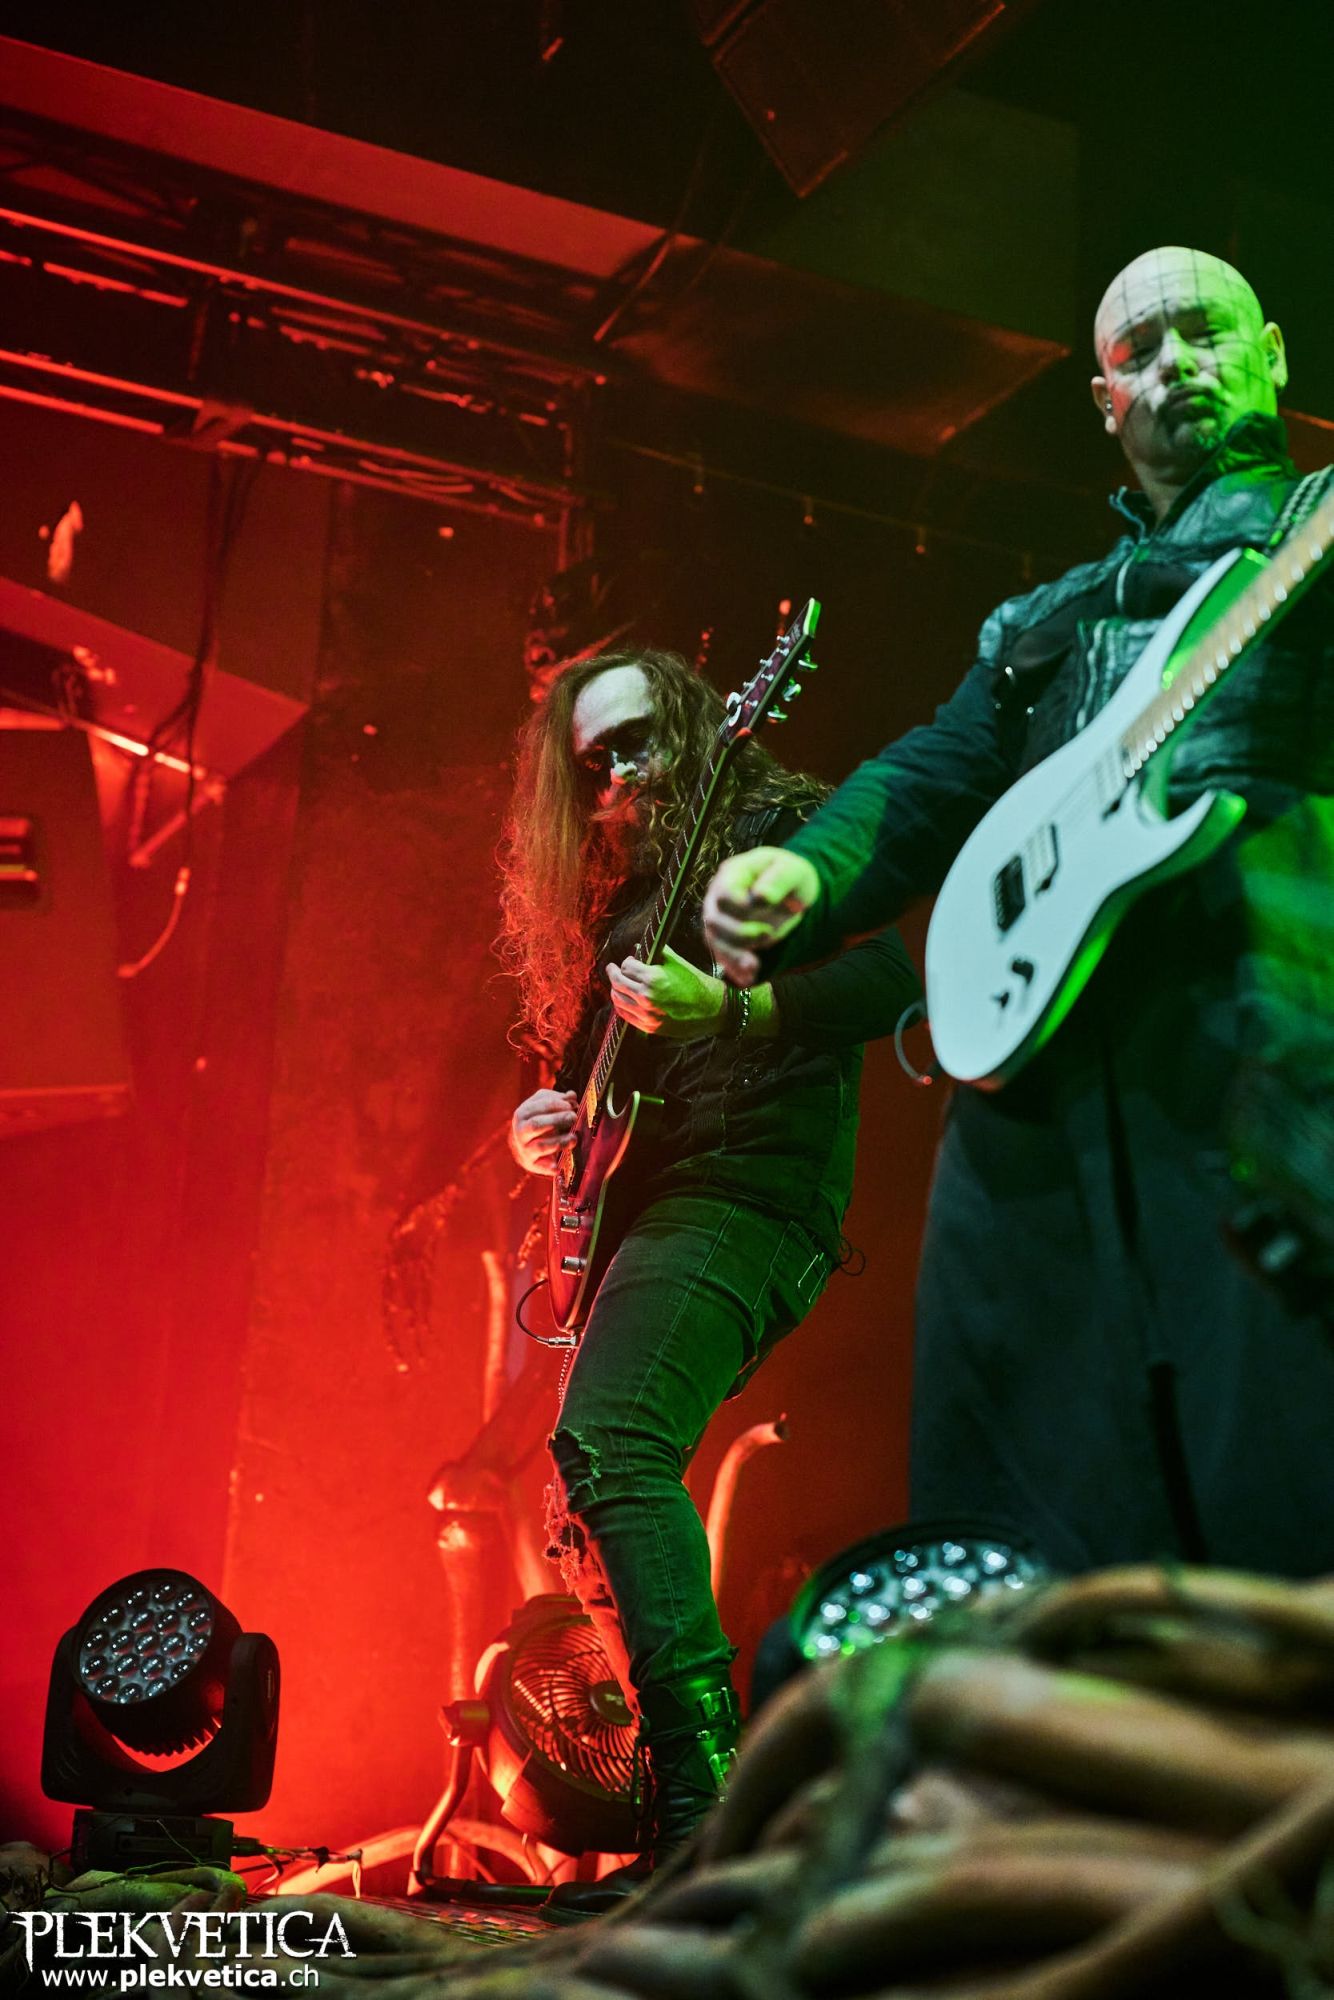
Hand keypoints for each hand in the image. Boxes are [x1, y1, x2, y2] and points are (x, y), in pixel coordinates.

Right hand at [510, 1088, 577, 1173]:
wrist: (524, 1142)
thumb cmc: (539, 1119)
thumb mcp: (545, 1106)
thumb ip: (559, 1099)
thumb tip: (571, 1096)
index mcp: (522, 1113)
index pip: (539, 1107)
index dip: (557, 1105)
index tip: (571, 1105)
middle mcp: (520, 1131)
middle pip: (536, 1125)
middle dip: (557, 1120)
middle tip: (573, 1117)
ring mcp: (525, 1148)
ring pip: (541, 1146)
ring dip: (559, 1141)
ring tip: (573, 1138)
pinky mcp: (531, 1163)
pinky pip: (540, 1167)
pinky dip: (549, 1168)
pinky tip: (558, 1167)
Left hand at [606, 946, 725, 1040]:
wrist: (711, 1010)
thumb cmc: (696, 983)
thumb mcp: (677, 962)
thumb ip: (657, 952)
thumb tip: (639, 946)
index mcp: (653, 978)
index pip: (627, 967)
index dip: (627, 962)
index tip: (630, 960)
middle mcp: (647, 996)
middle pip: (617, 982)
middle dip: (613, 972)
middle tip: (611, 968)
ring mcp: (647, 1014)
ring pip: (617, 999)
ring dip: (615, 989)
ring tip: (616, 983)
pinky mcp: (649, 1026)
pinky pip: (625, 1015)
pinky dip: (620, 1005)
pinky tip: (623, 999)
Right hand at [702, 847, 819, 985]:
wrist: (791, 891)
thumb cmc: (790, 876)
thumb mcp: (793, 871)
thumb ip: (778, 880)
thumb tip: (760, 897)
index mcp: (733, 873)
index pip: (724, 894)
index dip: (740, 906)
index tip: (765, 906)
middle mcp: (718, 896)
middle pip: (714, 920)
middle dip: (741, 933)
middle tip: (768, 933)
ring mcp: (719, 918)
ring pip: (715, 941)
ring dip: (735, 956)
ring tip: (755, 966)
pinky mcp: (725, 938)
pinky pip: (723, 956)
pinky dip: (735, 968)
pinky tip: (749, 977)